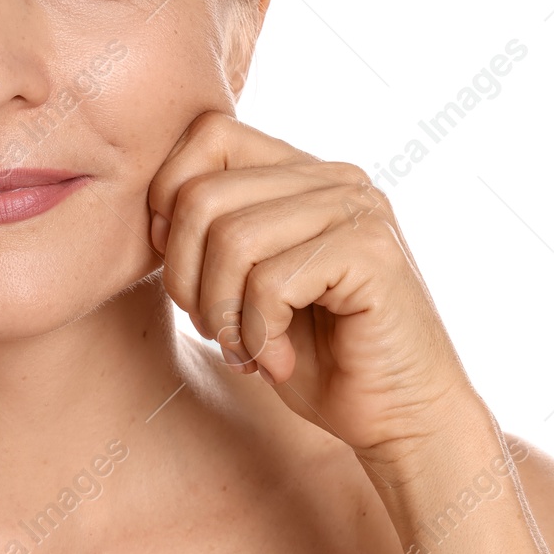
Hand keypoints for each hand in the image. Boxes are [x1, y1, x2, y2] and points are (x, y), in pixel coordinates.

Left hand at [147, 111, 476, 463]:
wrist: (401, 418)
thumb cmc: (317, 357)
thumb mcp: (245, 286)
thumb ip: (210, 234)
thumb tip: (152, 210)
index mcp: (300, 172)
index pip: (207, 134)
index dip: (168, 201)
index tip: (186, 273)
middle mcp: (332, 177)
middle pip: (202, 195)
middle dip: (185, 277)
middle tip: (214, 330)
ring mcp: (357, 209)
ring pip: (231, 239)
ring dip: (221, 313)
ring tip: (245, 350)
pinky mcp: (371, 253)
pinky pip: (270, 281)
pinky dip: (258, 335)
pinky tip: (278, 363)